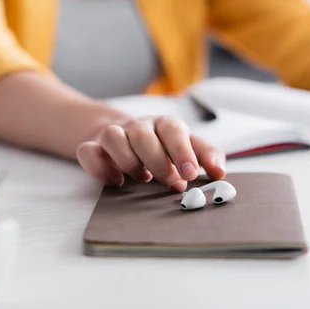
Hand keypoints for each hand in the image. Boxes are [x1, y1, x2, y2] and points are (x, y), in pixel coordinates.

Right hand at [76, 116, 225, 189]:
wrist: (126, 136)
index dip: (182, 151)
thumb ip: (206, 156)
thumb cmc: (163, 145)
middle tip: (172, 183)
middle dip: (159, 162)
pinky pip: (88, 152)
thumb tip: (221, 172)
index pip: (173, 129)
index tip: (190, 174)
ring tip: (143, 178)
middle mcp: (138, 126)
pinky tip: (116, 181)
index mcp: (164, 125)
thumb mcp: (188, 147)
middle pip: (143, 134)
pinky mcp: (93, 147)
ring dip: (129, 161)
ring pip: (113, 137)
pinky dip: (100, 167)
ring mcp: (114, 135)